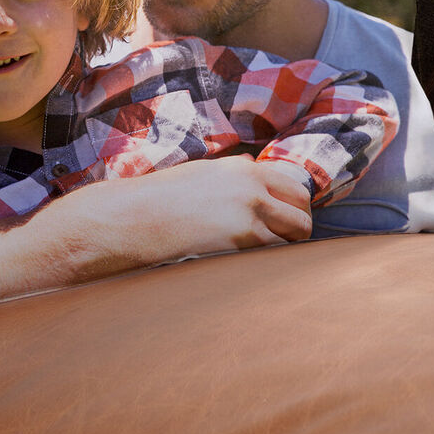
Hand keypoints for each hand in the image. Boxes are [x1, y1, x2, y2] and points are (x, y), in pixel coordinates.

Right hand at [85, 155, 313, 268]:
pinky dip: (269, 264)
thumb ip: (235, 174)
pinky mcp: (240, 243)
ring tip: (267, 260)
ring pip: (292, 237)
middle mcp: (252, 188)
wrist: (131, 219)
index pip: (295, 189)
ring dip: (285, 250)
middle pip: (302, 213)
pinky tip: (253, 268)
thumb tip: (254, 164)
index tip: (290, 223)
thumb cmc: (162, 199)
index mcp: (244, 169)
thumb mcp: (203, 174)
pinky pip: (271, 257)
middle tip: (285, 245)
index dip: (297, 209)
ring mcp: (249, 215)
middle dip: (298, 231)